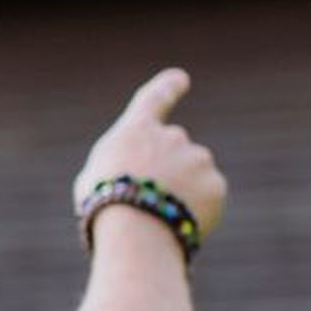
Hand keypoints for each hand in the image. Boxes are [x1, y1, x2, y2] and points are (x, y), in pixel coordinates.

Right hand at [74, 69, 227, 243]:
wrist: (136, 232)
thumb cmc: (104, 209)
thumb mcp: (94, 180)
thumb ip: (120, 166)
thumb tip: (136, 175)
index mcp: (136, 131)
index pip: (154, 100)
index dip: (167, 88)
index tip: (181, 78)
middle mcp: (171, 136)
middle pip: (173, 152)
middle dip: (168, 173)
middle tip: (148, 205)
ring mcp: (196, 159)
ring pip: (193, 176)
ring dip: (182, 193)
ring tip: (160, 219)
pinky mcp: (215, 184)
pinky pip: (208, 198)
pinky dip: (198, 211)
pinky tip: (178, 224)